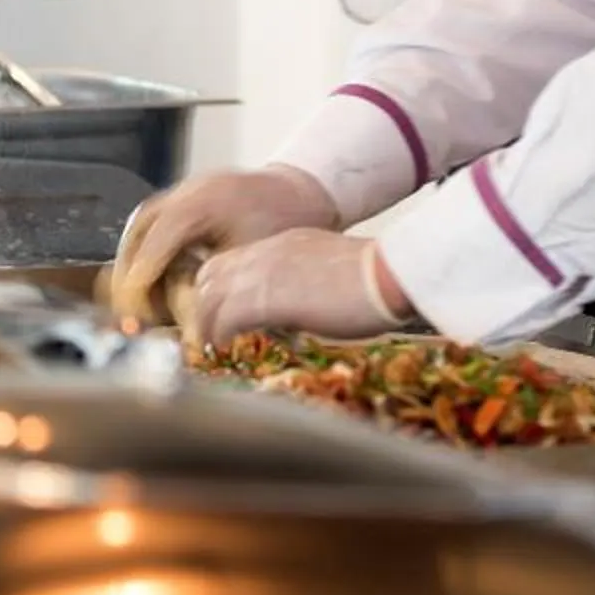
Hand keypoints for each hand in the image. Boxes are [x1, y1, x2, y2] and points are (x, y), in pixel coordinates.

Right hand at [108, 165, 338, 324]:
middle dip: (129, 273)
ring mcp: (188, 188)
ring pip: (144, 223)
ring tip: (136, 297)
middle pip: (139, 231)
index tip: (132, 314)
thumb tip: (191, 323)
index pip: (154, 246)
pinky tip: (156, 277)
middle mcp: (187, 191)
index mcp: (199, 205)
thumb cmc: (287, 225)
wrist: (307, 191)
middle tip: (128, 310)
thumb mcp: (251, 261)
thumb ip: (215, 287)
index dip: (139, 284)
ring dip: (136, 260)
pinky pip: (158, 219)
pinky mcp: (192, 193)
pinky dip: (151, 248)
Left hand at [188, 230, 409, 346]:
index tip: (219, 314)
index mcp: (281, 244)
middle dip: (203, 305)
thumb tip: (295, 311)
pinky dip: (219, 335)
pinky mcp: (266, 298)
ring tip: (213, 348)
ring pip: (208, 296)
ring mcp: (262, 273)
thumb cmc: (375, 278)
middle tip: (209, 334)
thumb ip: (303, 284)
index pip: (230, 261)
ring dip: (206, 324)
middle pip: (209, 274)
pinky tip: (226, 350)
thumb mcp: (329, 272)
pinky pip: (223, 317)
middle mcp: (265, 254)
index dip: (219, 289)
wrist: (390, 272)